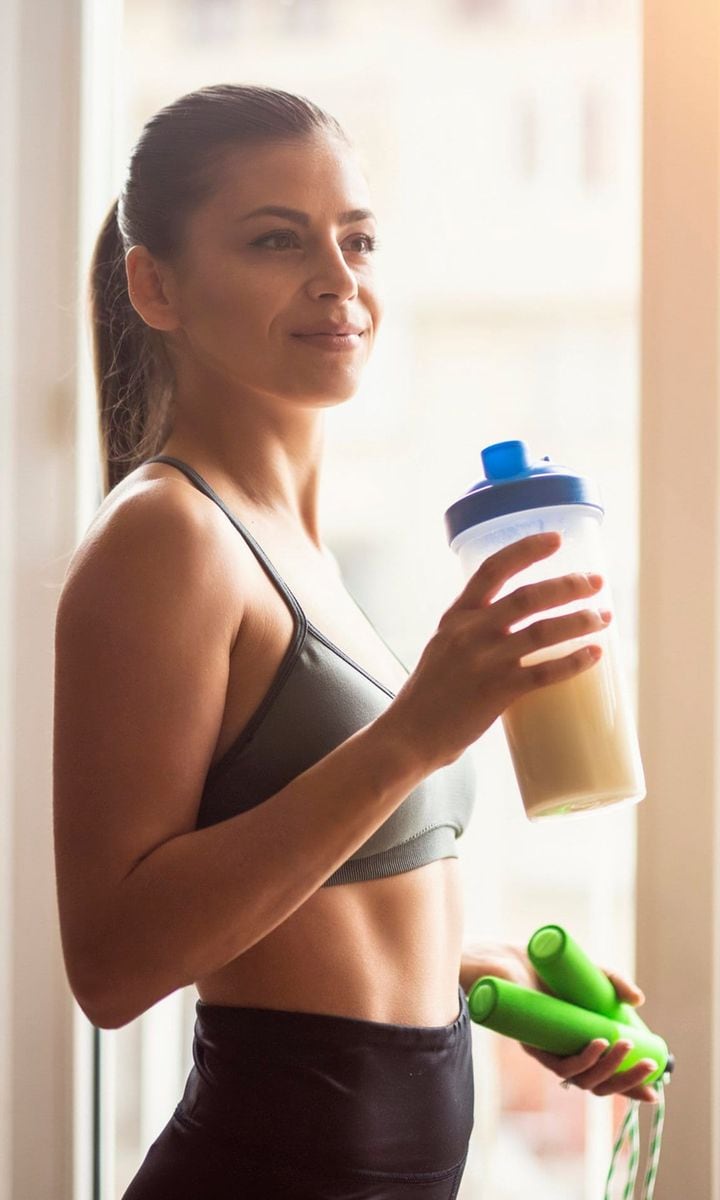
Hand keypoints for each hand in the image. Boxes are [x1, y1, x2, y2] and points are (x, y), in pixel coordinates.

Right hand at [382, 532, 610, 772]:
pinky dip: (573, 662)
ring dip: (580, 621)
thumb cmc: (428, 696)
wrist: (408, 736)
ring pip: (543, 631)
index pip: (492, 569)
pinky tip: (594, 655)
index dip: (526, 549)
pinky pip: (544, 672)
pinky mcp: (497, 693)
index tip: (556, 538)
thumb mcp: (443, 649)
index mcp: (456, 617)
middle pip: (528, 596)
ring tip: (604, 618)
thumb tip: (517, 627)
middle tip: (596, 582)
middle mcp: (469, 633)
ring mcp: (484, 662)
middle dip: (568, 585)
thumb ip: (474, 633)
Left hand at [488, 943, 659, 1103]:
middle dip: (627, 1080)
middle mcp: (564, 1054)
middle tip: (650, 1065)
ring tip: (625, 1045)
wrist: (506, 959)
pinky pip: (558, 1063)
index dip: (630, 1088)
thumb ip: (614, 983)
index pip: (607, 1077)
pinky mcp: (531, 1043)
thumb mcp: (588, 974)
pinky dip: (582, 1059)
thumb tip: (639, 1000)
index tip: (654, 1091)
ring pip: (582, 1079)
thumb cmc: (546, 970)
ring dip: (608, 1068)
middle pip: (598, 1084)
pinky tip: (597, 1044)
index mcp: (579, 1046)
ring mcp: (548, 1052)